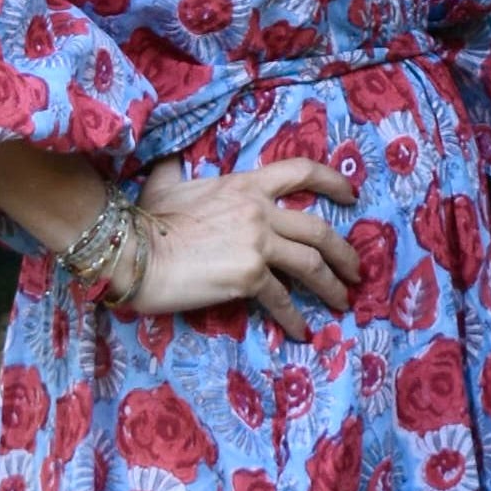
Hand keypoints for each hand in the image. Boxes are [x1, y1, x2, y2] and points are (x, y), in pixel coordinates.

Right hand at [128, 153, 361, 339]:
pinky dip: (294, 318)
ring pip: (312, 265)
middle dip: (344, 252)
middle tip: (355, 270)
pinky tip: (302, 332)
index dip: (333, 182)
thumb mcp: (166, 183)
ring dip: (331, 287)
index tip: (352, 196)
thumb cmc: (148, 220)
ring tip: (341, 303)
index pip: (301, 171)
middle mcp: (260, 210)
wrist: (135, 252)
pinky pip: (282, 300)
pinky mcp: (249, 276)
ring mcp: (258, 243)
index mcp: (246, 184)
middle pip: (318, 229)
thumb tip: (171, 158)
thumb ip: (177, 169)